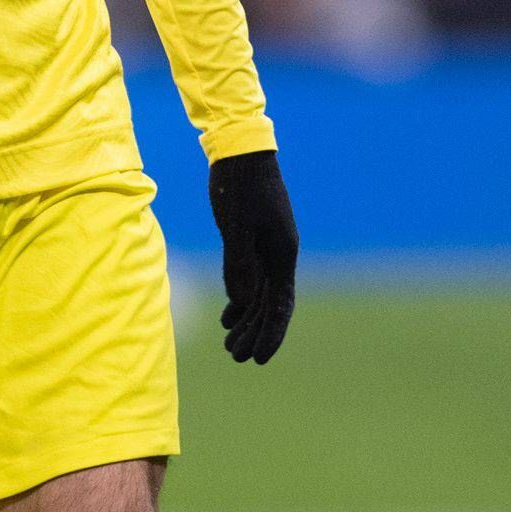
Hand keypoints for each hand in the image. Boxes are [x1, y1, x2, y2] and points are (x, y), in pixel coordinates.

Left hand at [207, 149, 296, 362]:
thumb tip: (242, 303)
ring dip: (246, 319)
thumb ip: (239, 263)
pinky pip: (250, 278)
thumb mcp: (236, 226)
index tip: (259, 359)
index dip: (271, 334)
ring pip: (259, 294)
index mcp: (282, 254)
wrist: (238, 152)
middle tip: (235, 358)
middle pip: (269, 305)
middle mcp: (279, 255)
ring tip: (229, 344)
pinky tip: (228, 315)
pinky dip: (240, 298)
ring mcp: (267, 248)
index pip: (280, 305)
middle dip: (254, 333)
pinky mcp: (252, 240)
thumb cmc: (238, 186)